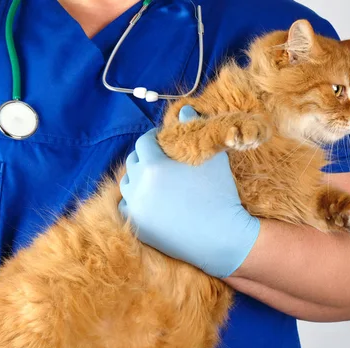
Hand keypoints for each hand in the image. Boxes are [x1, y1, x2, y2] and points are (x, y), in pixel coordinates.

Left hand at [119, 106, 259, 278]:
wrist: (222, 236)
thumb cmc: (220, 193)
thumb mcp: (211, 158)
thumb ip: (194, 130)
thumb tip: (186, 109)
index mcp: (154, 165)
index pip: (144, 143)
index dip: (154, 139)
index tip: (164, 142)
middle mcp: (140, 186)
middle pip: (133, 162)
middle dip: (145, 157)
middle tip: (161, 161)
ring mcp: (137, 209)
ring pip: (128, 185)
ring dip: (138, 178)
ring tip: (155, 180)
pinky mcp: (139, 227)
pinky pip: (127, 207)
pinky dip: (135, 201)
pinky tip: (150, 200)